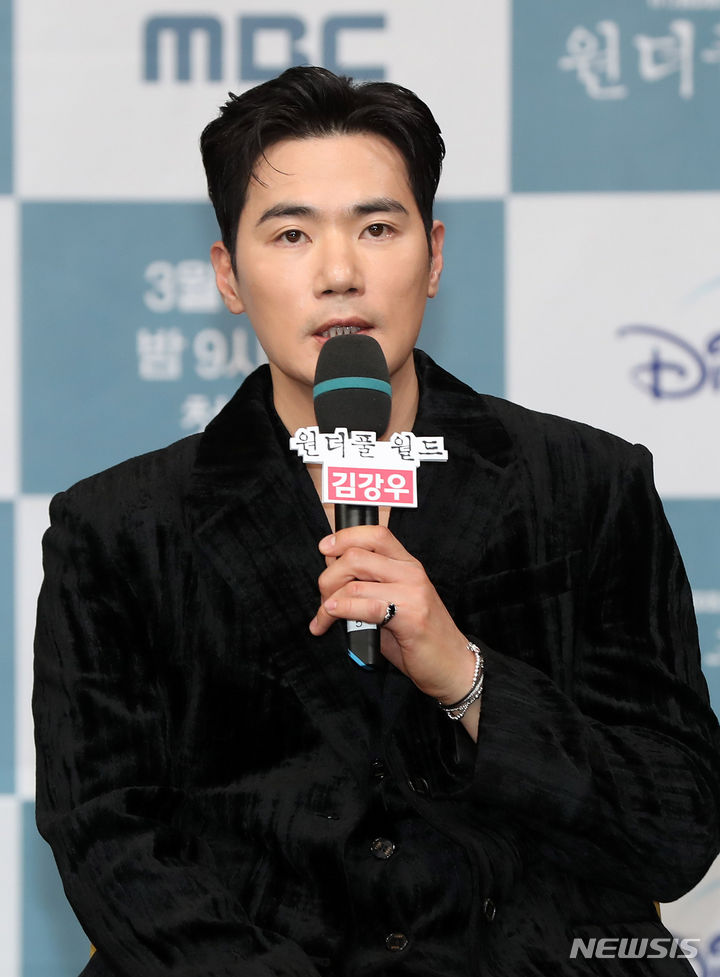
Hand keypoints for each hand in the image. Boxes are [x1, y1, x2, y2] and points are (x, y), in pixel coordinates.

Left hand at [308, 525, 474, 703]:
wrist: (452, 664)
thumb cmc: (419, 637)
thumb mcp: (393, 602)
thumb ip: (368, 585)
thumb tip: (332, 571)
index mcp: (407, 564)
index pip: (375, 534)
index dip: (345, 537)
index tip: (325, 547)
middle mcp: (411, 573)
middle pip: (357, 556)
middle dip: (329, 576)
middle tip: (324, 597)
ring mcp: (412, 593)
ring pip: (355, 584)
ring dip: (328, 602)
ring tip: (325, 617)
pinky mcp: (410, 617)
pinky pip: (365, 607)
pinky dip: (340, 611)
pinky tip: (331, 617)